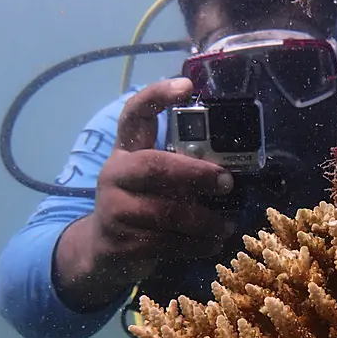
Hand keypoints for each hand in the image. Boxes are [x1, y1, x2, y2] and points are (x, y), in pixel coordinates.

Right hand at [54, 78, 234, 310]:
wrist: (103, 251)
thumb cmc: (142, 207)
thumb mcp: (152, 182)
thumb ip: (179, 168)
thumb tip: (232, 167)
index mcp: (127, 152)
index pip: (135, 115)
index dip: (158, 96)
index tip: (187, 86)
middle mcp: (115, 175)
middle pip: (154, 167)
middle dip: (196, 175)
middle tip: (227, 183)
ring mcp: (114, 209)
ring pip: (165, 212)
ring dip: (204, 220)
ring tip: (227, 225)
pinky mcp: (121, 242)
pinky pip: (166, 242)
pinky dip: (196, 244)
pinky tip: (212, 243)